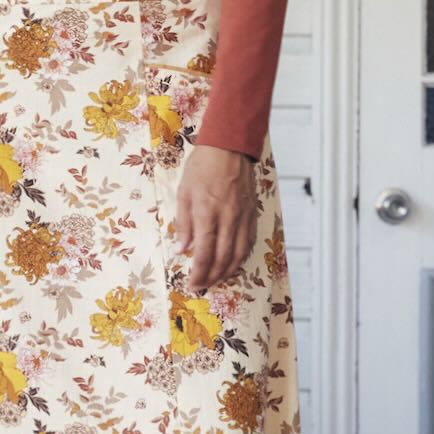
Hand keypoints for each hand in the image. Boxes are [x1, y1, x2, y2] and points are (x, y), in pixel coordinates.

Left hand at [175, 145, 257, 291]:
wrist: (229, 147)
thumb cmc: (202, 167)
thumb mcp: (183, 193)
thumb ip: (183, 223)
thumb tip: (182, 249)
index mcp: (207, 213)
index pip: (204, 253)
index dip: (198, 273)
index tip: (191, 284)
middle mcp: (228, 218)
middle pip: (222, 258)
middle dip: (212, 277)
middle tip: (201, 286)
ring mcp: (243, 217)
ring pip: (239, 254)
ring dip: (227, 272)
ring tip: (216, 280)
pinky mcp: (252, 213)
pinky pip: (248, 242)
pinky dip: (241, 257)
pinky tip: (232, 263)